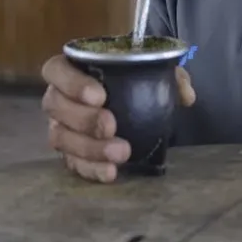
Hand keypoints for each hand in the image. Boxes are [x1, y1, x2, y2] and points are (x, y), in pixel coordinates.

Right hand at [40, 55, 195, 182]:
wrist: (133, 103)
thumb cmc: (134, 79)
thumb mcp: (155, 70)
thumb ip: (171, 76)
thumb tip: (186, 95)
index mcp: (72, 69)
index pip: (56, 70)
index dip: (72, 83)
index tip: (100, 95)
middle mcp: (59, 97)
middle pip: (55, 106)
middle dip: (84, 119)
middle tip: (111, 126)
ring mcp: (61, 126)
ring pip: (60, 138)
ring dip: (90, 148)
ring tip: (121, 152)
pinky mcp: (69, 152)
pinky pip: (72, 163)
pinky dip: (91, 169)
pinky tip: (112, 172)